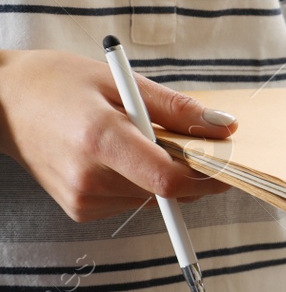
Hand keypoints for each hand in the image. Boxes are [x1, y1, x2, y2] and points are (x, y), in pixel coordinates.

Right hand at [0, 49, 236, 221]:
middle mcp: (89, 177)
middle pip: (166, 191)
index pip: (170, 180)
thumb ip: (175, 108)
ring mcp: (82, 199)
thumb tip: (224, 127)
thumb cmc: (55, 83)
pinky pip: (130, 201)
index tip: (224, 164)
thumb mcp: (117, 82)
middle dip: (186, 171)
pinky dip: (135, 182)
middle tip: (180, 140)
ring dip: (158, 175)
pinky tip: (111, 158)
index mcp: (101, 140)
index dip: (207, 177)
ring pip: (152, 198)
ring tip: (129, 140)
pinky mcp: (80, 210)